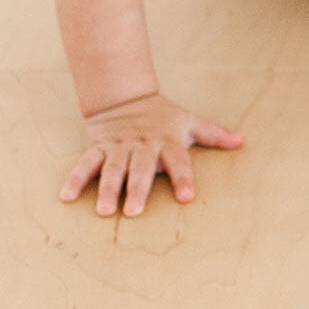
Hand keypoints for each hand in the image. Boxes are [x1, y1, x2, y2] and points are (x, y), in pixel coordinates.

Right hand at [58, 92, 244, 215]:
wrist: (125, 96)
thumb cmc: (163, 117)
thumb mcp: (189, 121)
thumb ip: (214, 134)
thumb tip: (242, 141)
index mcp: (167, 141)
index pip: (178, 160)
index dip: (183, 177)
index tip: (187, 197)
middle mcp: (142, 145)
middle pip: (140, 167)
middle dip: (137, 188)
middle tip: (134, 212)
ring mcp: (118, 146)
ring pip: (112, 168)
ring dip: (107, 189)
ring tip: (104, 211)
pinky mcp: (97, 147)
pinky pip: (85, 164)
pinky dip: (75, 179)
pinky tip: (66, 197)